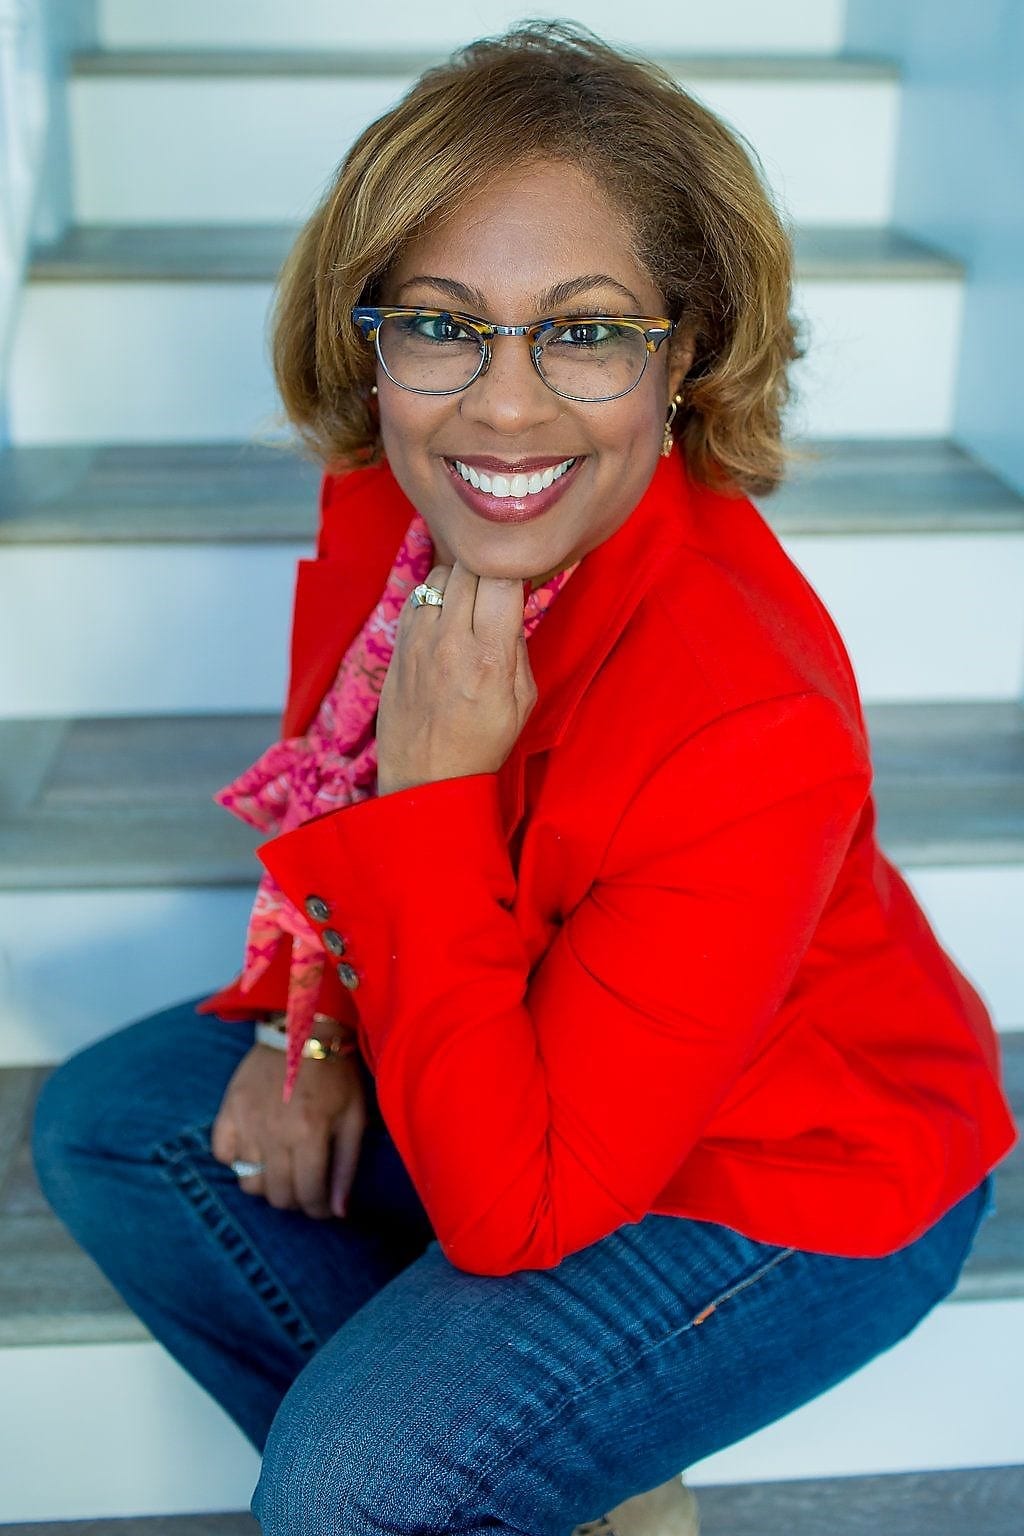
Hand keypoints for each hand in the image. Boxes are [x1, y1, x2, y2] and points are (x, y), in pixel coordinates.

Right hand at [211, 1044, 367, 1219]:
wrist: (303, 1030)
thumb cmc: (336, 1074)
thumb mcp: (354, 1116)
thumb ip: (347, 1166)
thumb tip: (339, 1211)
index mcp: (310, 1134)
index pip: (309, 1195)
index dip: (319, 1210)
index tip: (324, 1206)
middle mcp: (274, 1133)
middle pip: (278, 1196)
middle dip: (296, 1199)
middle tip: (306, 1185)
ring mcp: (247, 1122)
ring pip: (248, 1183)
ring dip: (268, 1184)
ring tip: (283, 1168)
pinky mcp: (228, 1110)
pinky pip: (223, 1155)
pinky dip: (238, 1160)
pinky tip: (258, 1148)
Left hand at [376, 558, 537, 793]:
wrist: (425, 778)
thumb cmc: (480, 744)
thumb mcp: (522, 701)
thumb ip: (518, 646)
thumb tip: (513, 602)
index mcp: (488, 657)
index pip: (501, 578)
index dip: (514, 570)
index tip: (519, 581)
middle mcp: (450, 641)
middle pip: (469, 567)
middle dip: (489, 569)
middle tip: (497, 589)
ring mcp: (418, 640)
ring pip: (440, 574)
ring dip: (460, 579)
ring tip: (471, 603)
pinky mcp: (398, 644)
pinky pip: (417, 595)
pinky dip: (434, 595)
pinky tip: (445, 616)